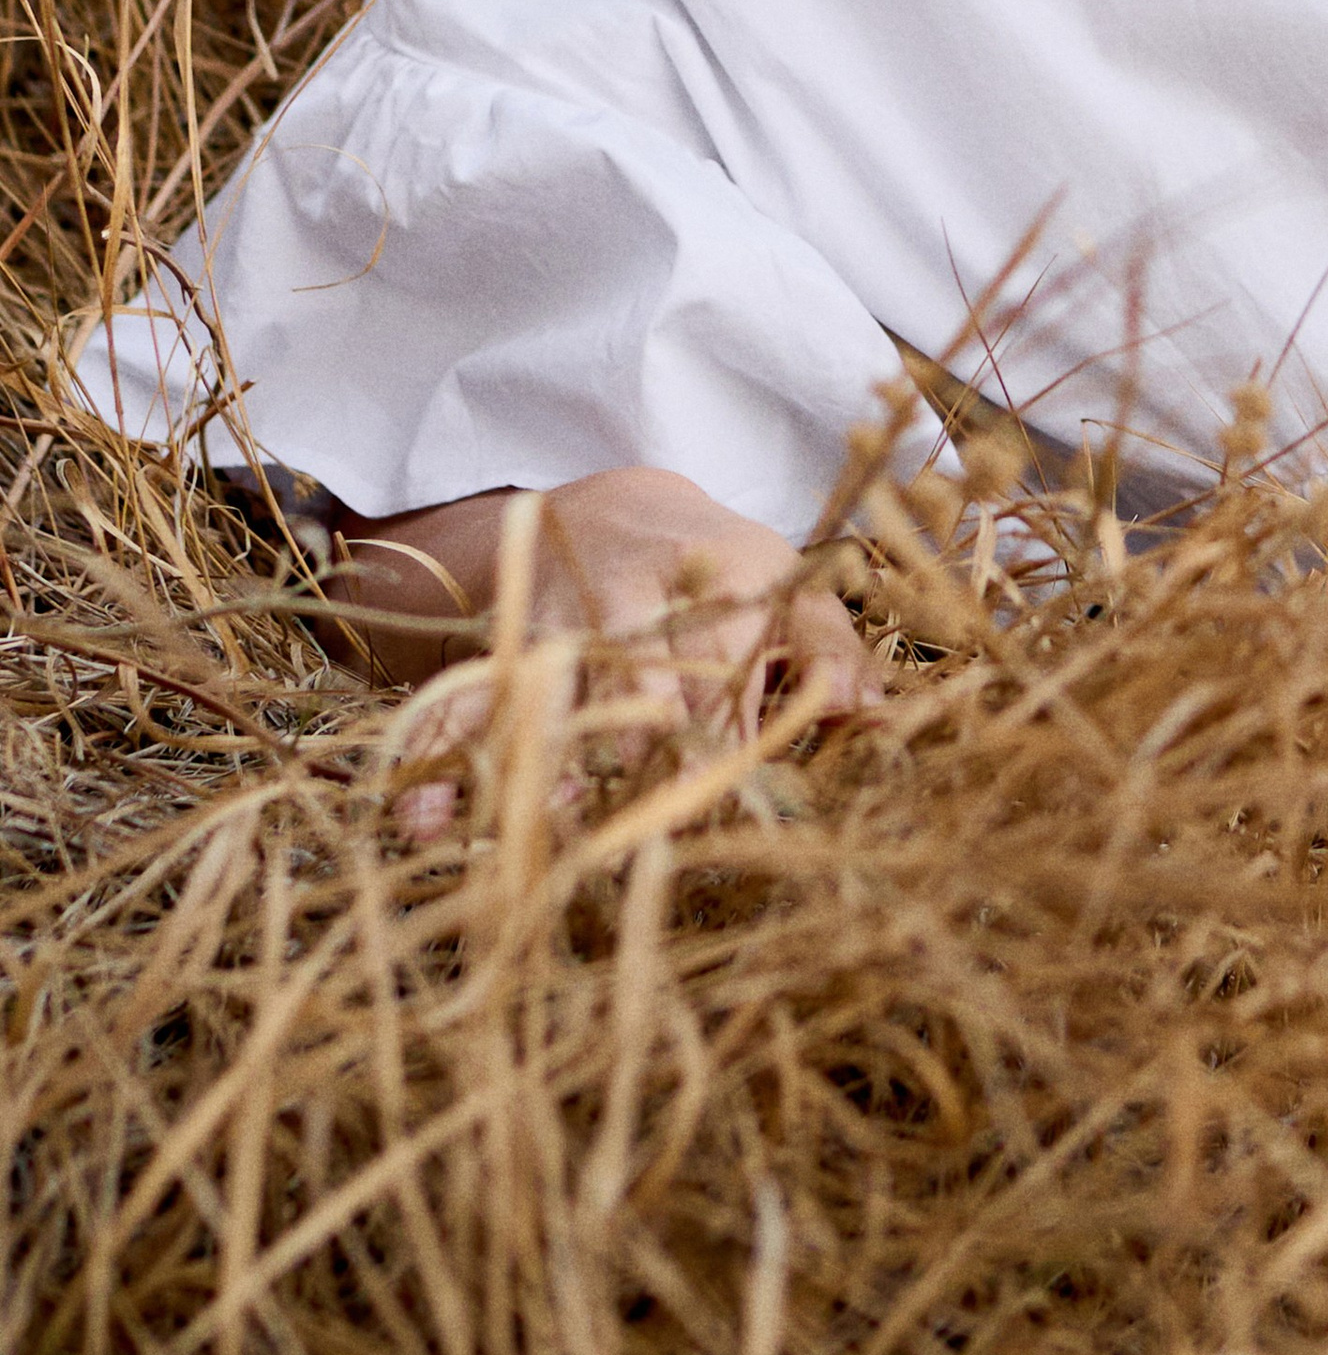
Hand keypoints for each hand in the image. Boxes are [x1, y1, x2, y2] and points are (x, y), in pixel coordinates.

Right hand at [326, 465, 880, 822]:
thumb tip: (873, 720)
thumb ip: (832, 653)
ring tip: (527, 832)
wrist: (611, 511)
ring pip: (552, 697)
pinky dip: (441, 756)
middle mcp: (639, 591)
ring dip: (537, 768)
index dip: (726, 741)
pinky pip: (466, 700)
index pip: (729, 664)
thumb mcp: (793, 590)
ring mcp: (564, 616)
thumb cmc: (721, 576)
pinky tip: (427, 818)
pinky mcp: (504, 641)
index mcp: (727, 573)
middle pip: (639, 690)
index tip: (724, 808)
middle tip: (632, 843)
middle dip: (636, 767)